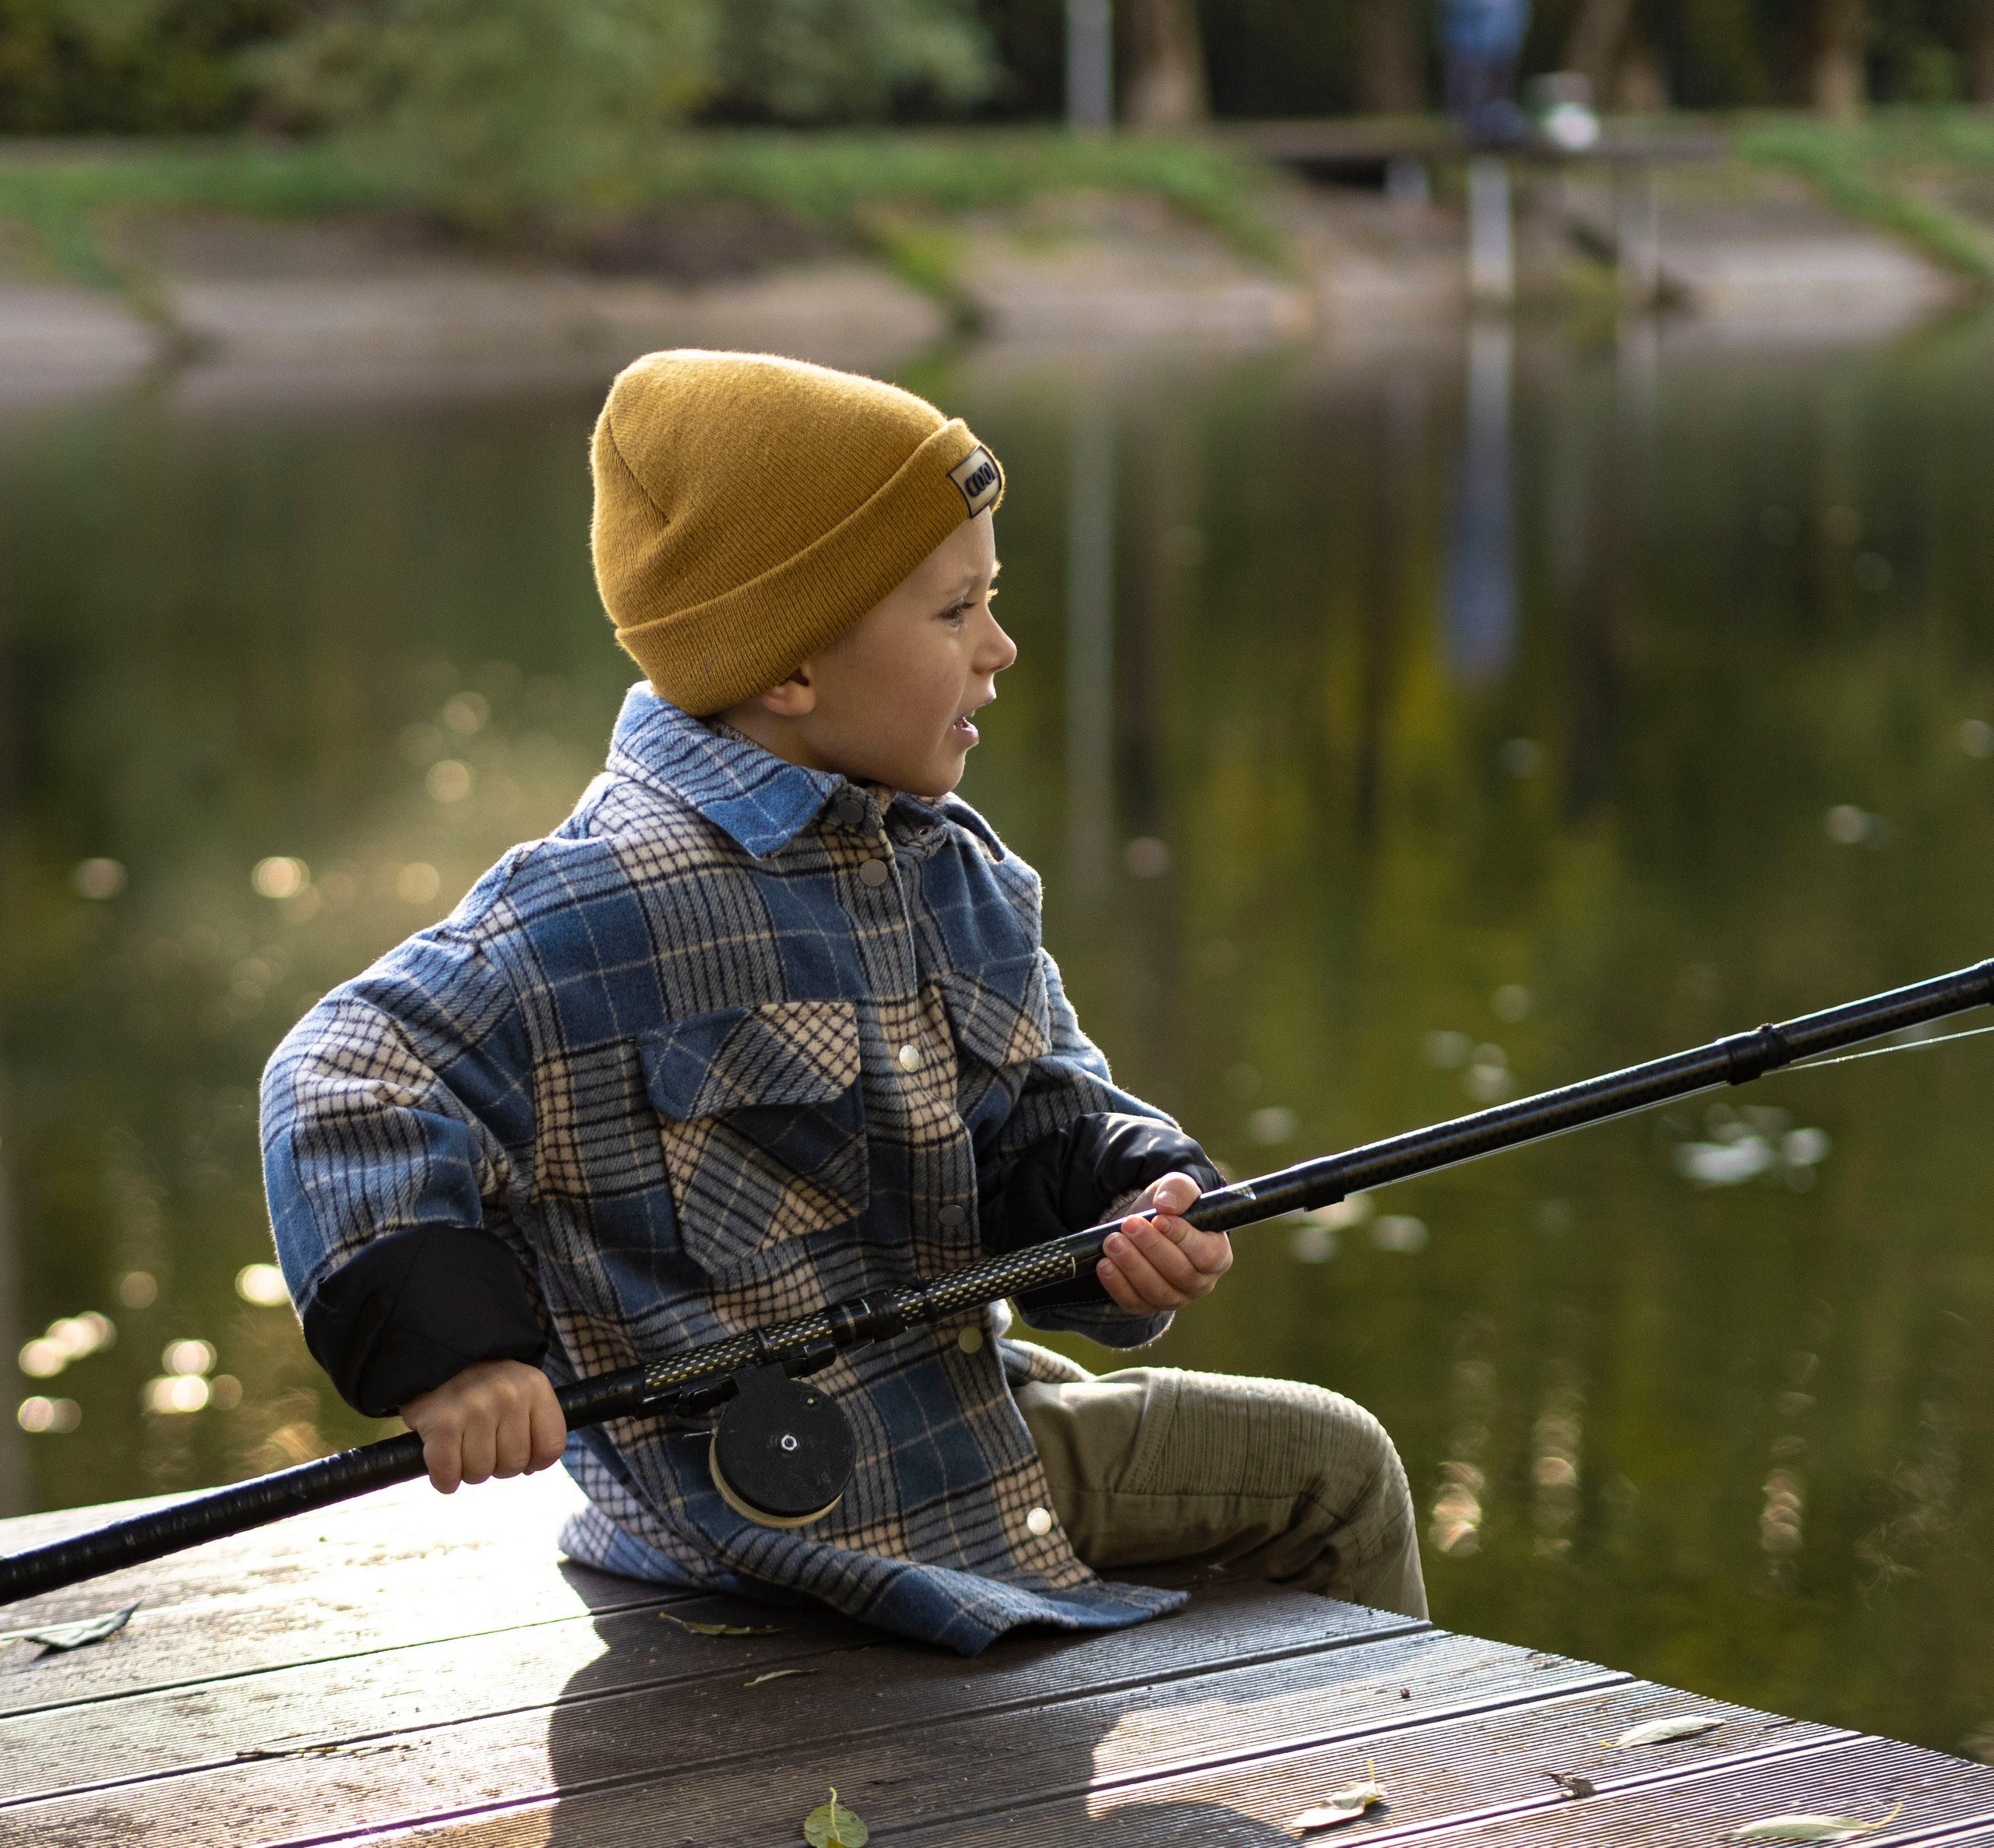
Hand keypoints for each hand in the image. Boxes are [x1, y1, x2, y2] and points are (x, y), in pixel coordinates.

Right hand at [400, 1359, 566, 1494]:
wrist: (438, 1356)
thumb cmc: (483, 1383)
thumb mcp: (521, 1389)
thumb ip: (534, 1426)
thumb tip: (530, 1469)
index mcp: (534, 1387)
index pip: (551, 1447)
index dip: (535, 1461)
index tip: (519, 1453)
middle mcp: (507, 1396)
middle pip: (513, 1465)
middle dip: (497, 1465)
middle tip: (483, 1445)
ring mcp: (474, 1409)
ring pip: (480, 1472)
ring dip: (469, 1470)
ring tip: (462, 1447)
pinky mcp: (441, 1423)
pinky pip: (447, 1474)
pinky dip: (444, 1479)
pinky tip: (444, 1466)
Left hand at [1095, 1171, 1230, 1314]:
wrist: (1147, 1223)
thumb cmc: (1171, 1207)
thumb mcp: (1177, 1188)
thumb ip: (1179, 1190)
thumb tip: (1167, 1205)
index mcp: (1218, 1254)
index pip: (1208, 1255)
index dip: (1183, 1238)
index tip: (1158, 1219)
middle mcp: (1201, 1282)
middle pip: (1180, 1274)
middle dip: (1151, 1248)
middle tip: (1129, 1225)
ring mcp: (1176, 1297)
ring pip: (1157, 1291)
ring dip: (1132, 1266)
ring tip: (1112, 1242)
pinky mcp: (1149, 1305)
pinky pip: (1135, 1303)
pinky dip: (1118, 1285)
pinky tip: (1105, 1264)